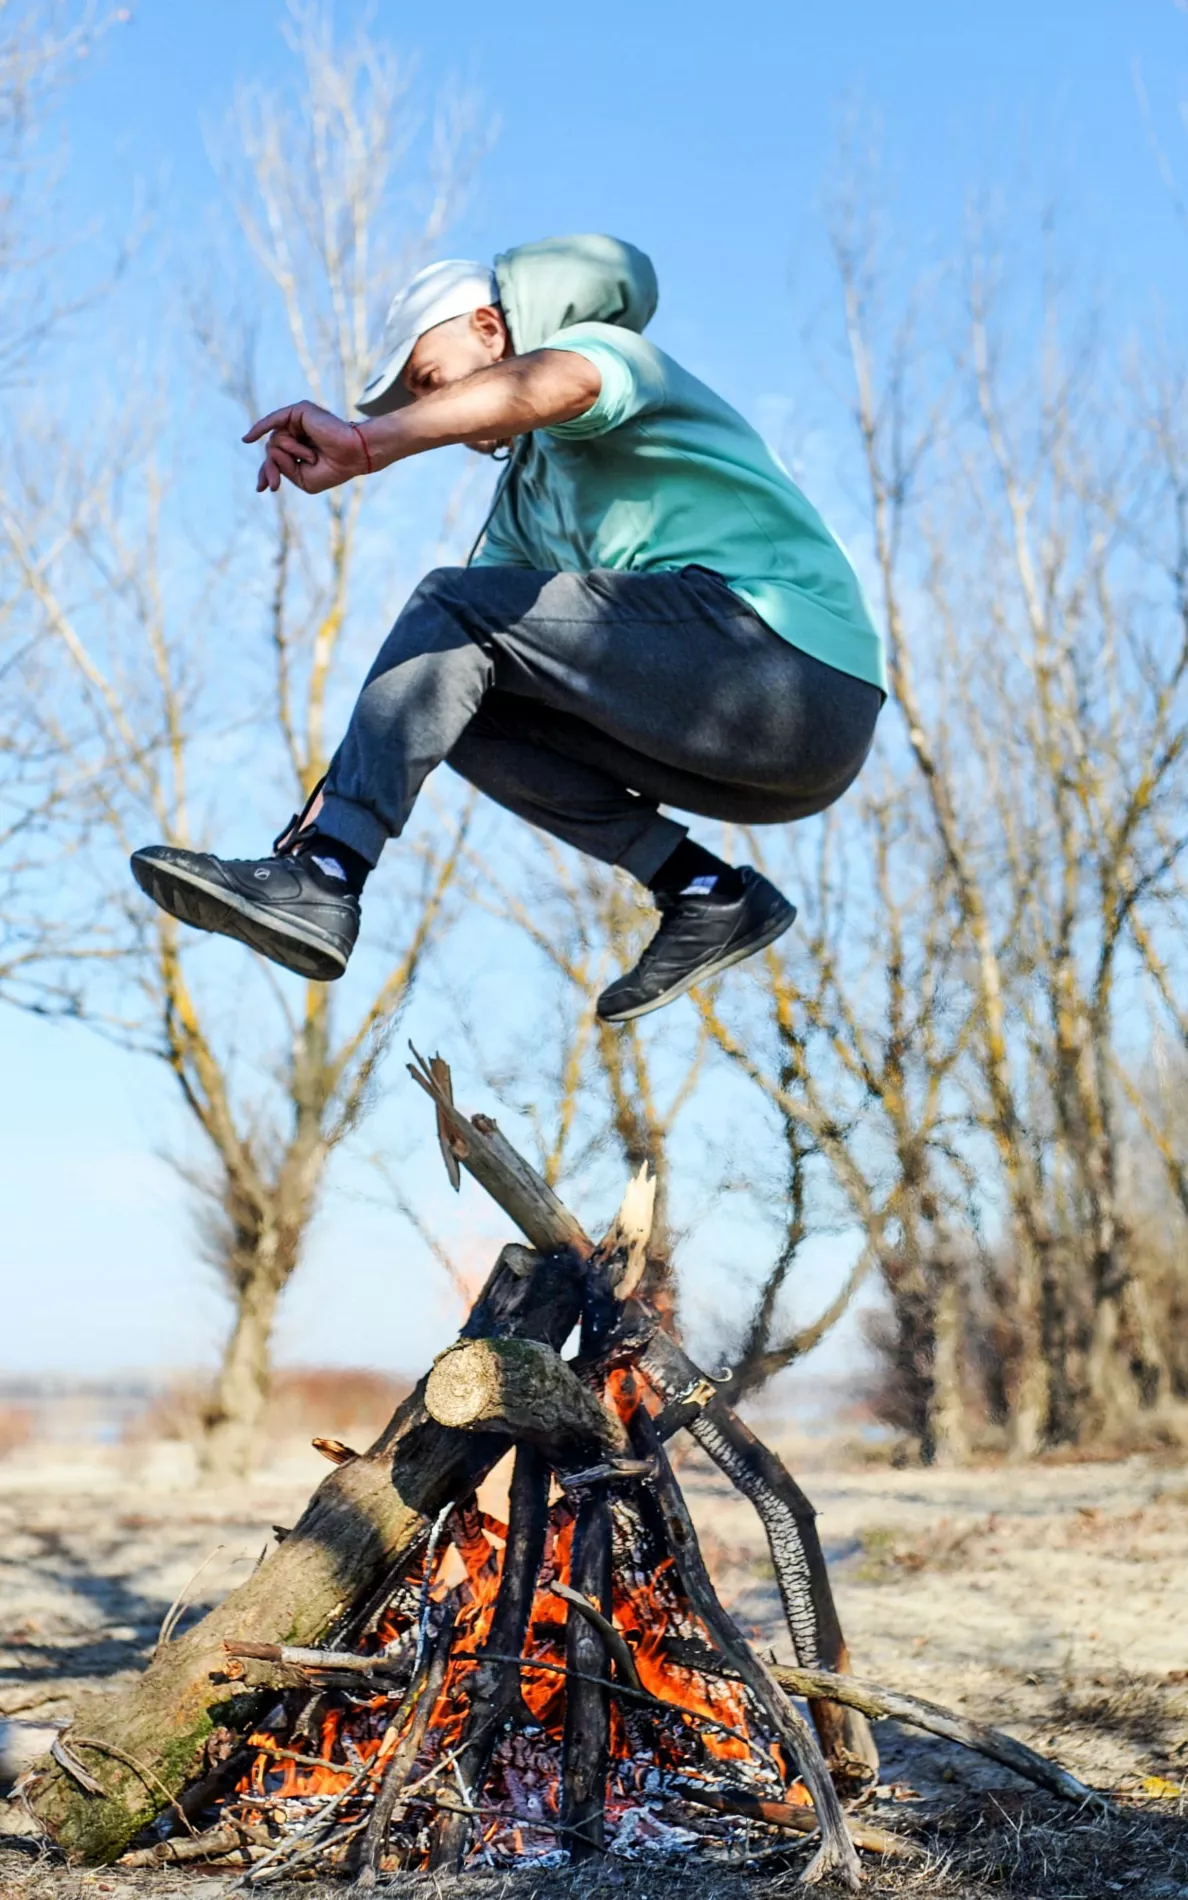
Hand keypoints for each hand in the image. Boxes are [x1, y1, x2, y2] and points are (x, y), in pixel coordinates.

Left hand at [243, 401, 367, 494]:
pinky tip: (247, 439)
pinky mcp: (298, 412)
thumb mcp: (302, 478)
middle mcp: (297, 435)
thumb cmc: (333, 469)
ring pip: (276, 441)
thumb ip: (282, 467)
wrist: (352, 455)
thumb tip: (269, 447)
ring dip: (292, 453)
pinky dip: (259, 428)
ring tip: (312, 456)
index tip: (262, 488)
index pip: (277, 459)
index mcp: (300, 450)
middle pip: (271, 450)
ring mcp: (298, 422)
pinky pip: (273, 421)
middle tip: (274, 486)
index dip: (268, 472)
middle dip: (271, 468)